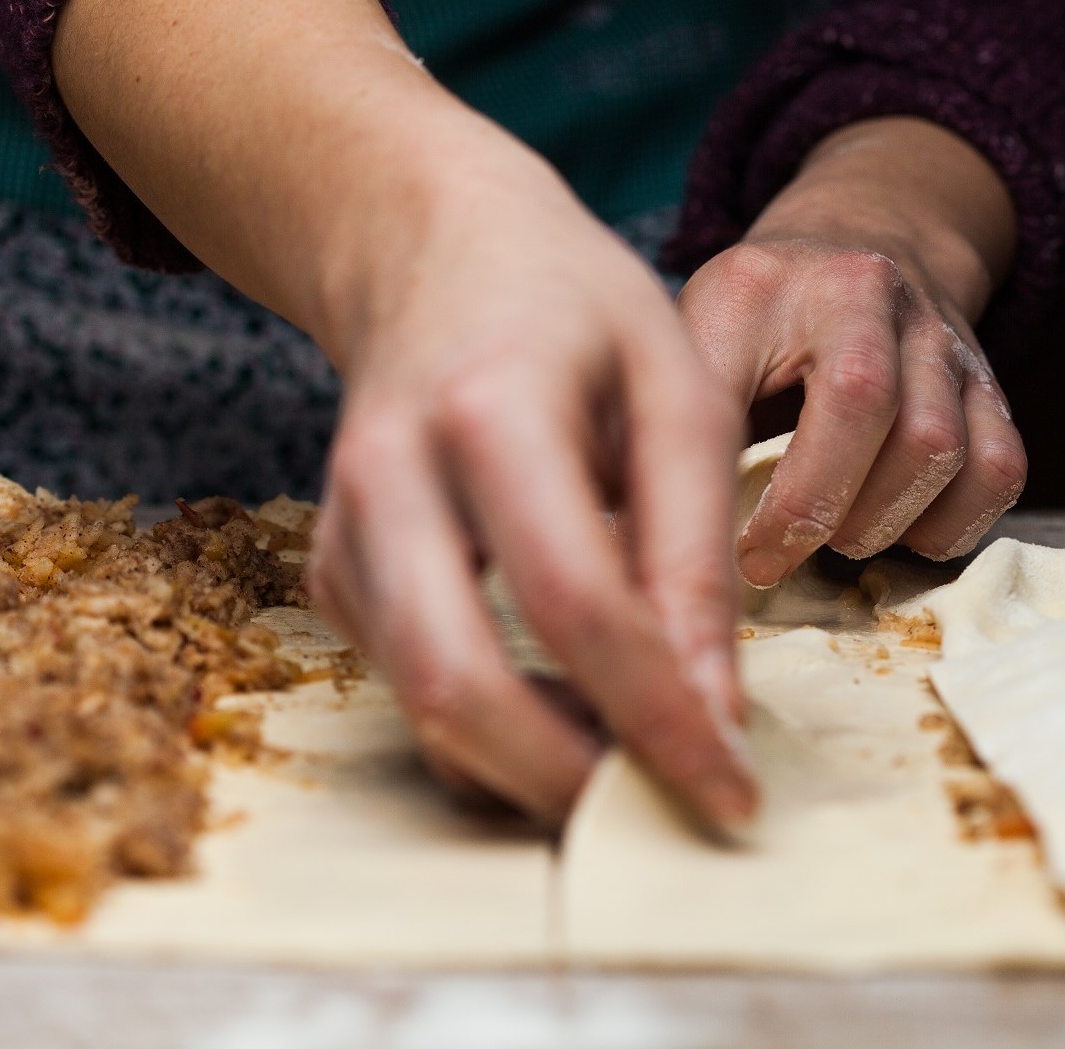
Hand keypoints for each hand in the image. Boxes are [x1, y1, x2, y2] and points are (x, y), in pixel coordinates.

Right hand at [54, 0, 752, 828]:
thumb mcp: (677, 386)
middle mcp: (390, 475)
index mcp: (490, 409)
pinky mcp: (332, 570)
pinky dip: (490, 732)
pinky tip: (571, 714)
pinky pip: (407, 686)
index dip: (659, 717)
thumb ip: (696, 545)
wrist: (431, 250)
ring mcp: (343, 529)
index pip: (577, 604)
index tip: (732, 790)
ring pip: (419, 706)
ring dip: (528, 772)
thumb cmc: (576, 312)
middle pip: (457, 683)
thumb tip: (711, 712)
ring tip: (635, 773)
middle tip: (665, 813)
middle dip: (565, 782)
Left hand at [677, 118, 1027, 585]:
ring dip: (884, 521)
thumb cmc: (753, 317)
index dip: (770, 497)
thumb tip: (618, 544)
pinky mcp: (990, 381)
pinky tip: (902, 532)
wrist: (863, 237)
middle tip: (776, 556)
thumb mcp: (689, 336)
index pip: (756, 388)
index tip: (733, 557)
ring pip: (941, 447)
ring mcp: (941, 336)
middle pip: (874, 412)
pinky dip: (953, 524)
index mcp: (768, 284)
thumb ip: (655, 418)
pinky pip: (999, 469)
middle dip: (821, 510)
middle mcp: (868, 294)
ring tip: (837, 539)